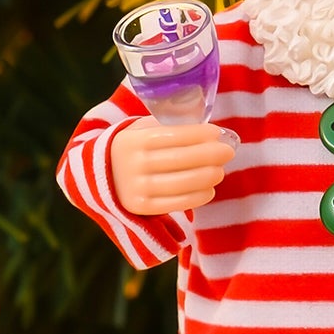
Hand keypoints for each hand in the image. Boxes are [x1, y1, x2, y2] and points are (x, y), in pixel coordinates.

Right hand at [111, 119, 234, 216]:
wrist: (105, 176)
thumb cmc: (136, 148)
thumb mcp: (142, 129)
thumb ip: (169, 126)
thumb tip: (211, 132)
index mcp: (133, 140)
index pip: (173, 135)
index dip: (199, 135)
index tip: (217, 133)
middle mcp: (133, 165)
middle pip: (181, 160)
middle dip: (210, 155)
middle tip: (228, 152)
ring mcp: (137, 188)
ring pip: (182, 183)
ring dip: (208, 176)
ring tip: (220, 170)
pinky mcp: (142, 207)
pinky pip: (178, 203)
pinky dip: (198, 196)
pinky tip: (210, 189)